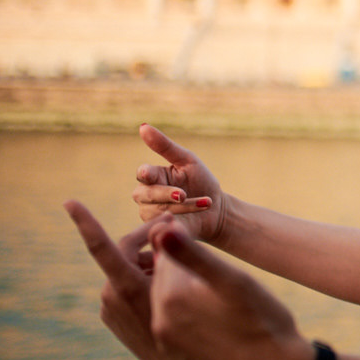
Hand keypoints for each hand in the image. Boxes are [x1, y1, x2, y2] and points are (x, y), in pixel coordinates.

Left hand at [65, 201, 179, 359]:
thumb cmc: (197, 327)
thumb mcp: (190, 284)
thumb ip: (172, 252)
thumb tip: (162, 225)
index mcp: (126, 288)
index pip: (103, 247)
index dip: (85, 223)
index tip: (68, 202)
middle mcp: (111, 298)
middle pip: (126, 254)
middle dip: (149, 240)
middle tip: (175, 228)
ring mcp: (110, 311)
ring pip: (130, 271)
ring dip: (151, 262)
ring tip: (180, 265)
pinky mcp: (113, 319)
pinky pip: (129, 288)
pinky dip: (146, 280)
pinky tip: (169, 288)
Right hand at [132, 124, 225, 240]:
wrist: (217, 210)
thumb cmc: (201, 182)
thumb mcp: (187, 161)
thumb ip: (165, 146)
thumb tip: (142, 126)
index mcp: (151, 178)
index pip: (143, 173)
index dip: (147, 174)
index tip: (151, 174)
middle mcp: (146, 197)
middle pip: (146, 194)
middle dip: (165, 194)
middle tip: (182, 194)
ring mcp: (150, 216)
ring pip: (158, 211)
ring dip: (183, 206)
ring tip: (206, 202)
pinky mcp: (159, 233)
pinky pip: (165, 227)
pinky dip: (182, 220)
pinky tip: (194, 218)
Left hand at [147, 221, 314, 359]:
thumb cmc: (264, 320)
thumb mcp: (234, 280)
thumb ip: (194, 255)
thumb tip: (160, 230)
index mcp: (171, 298)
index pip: (163, 254)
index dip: (176, 237)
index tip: (184, 224)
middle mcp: (160, 325)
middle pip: (162, 281)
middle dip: (174, 265)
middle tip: (192, 249)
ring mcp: (167, 349)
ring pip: (166, 307)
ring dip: (178, 291)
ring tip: (204, 283)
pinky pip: (173, 332)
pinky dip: (185, 318)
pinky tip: (210, 316)